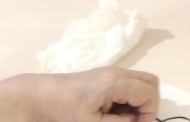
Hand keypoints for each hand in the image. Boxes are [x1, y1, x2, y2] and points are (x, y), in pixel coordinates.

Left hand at [33, 68, 159, 121]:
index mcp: (115, 82)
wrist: (38, 97)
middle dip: (148, 104)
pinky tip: (113, 112)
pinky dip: (128, 98)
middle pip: (150, 83)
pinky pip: (128, 85)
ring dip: (138, 101)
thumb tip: (137, 121)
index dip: (149, 113)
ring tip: (123, 119)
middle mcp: (117, 73)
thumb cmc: (63, 111)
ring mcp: (110, 73)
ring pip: (140, 83)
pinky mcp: (103, 78)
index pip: (149, 93)